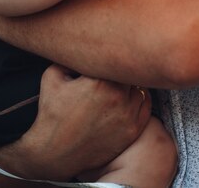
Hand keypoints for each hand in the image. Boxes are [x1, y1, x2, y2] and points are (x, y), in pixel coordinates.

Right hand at [0, 64, 150, 181]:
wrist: (54, 153)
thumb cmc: (51, 114)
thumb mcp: (52, 76)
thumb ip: (69, 56)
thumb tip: (82, 45)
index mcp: (100, 80)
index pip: (118, 56)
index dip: (116, 52)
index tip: (112, 50)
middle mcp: (118, 96)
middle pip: (133, 70)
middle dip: (124, 67)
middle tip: (118, 64)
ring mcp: (128, 115)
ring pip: (142, 87)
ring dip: (133, 83)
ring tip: (121, 82)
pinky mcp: (132, 130)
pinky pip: (146, 106)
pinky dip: (140, 99)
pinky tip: (129, 97)